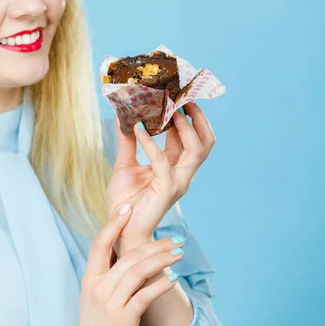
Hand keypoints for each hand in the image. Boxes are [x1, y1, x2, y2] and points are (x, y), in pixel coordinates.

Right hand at [79, 204, 184, 325]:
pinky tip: (174, 278)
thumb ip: (107, 275)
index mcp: (89, 278)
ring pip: (139, 271)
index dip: (113, 224)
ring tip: (180, 253)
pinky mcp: (123, 318)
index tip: (128, 208)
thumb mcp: (95, 296)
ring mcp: (110, 303)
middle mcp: (97, 287)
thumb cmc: (99, 323)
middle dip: (155, 244)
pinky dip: (161, 285)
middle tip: (175, 237)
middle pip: (128, 255)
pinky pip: (145, 296)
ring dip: (163, 259)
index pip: (99, 243)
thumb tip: (127, 253)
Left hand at [106, 103, 215, 255]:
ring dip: (184, 127)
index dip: (186, 116)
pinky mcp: (167, 189)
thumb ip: (127, 142)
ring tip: (169, 109)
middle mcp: (182, 174)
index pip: (189, 138)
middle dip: (197, 118)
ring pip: (196, 150)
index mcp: (174, 167)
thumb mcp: (124, 165)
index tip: (176, 95)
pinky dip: (151, 143)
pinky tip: (138, 128)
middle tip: (181, 97)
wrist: (119, 230)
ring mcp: (177, 182)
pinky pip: (163, 161)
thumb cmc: (125, 202)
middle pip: (204, 142)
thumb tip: (122, 116)